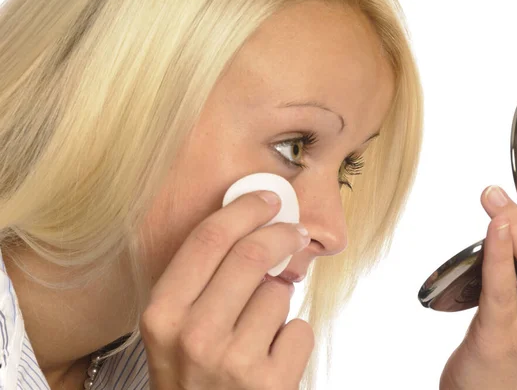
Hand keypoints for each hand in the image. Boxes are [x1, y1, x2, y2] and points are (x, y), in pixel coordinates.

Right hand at [140, 191, 313, 389]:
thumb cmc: (191, 378)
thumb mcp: (173, 331)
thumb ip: (199, 284)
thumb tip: (250, 230)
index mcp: (162, 315)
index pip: (208, 239)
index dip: (243, 210)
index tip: (266, 200)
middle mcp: (194, 336)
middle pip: (251, 254)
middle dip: (280, 234)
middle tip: (294, 232)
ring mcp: (234, 361)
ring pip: (278, 293)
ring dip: (278, 301)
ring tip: (259, 329)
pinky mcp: (271, 383)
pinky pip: (299, 329)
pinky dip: (292, 336)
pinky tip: (272, 356)